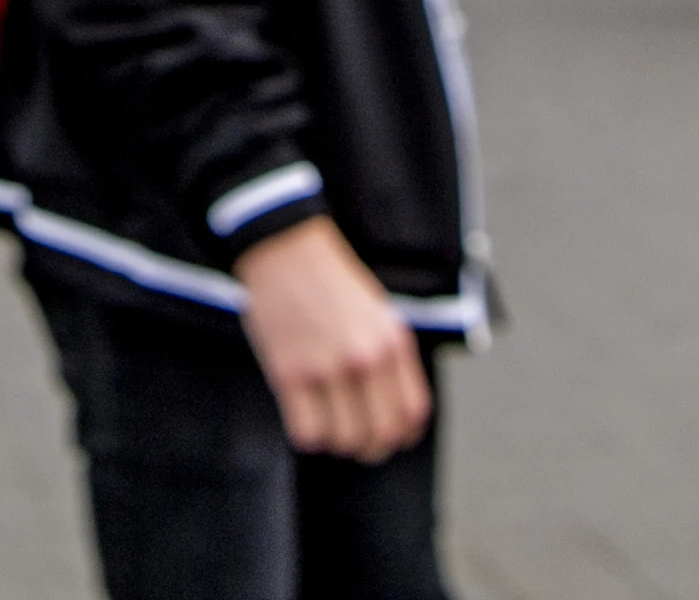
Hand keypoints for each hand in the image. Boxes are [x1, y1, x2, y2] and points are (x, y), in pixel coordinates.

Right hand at [236, 217, 429, 461]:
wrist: (286, 249)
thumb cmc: (331, 284)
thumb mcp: (378, 315)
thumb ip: (390, 359)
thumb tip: (394, 417)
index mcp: (393, 342)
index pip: (412, 414)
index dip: (400, 435)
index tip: (385, 437)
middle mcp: (366, 357)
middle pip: (381, 435)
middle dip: (367, 448)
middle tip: (351, 438)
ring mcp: (328, 366)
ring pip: (344, 440)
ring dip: (335, 442)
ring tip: (324, 422)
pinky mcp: (290, 373)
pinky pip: (307, 433)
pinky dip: (306, 435)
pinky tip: (302, 415)